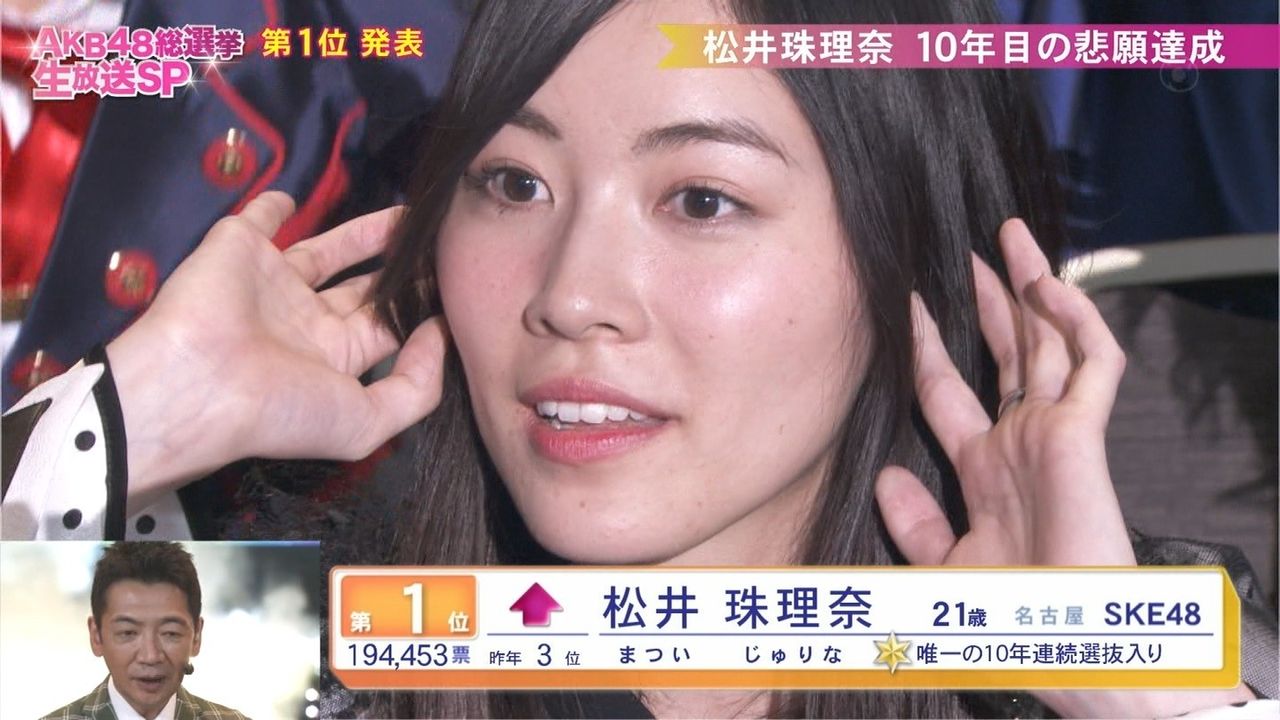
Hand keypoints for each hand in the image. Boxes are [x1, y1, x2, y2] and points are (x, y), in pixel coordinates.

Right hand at [107, 192, 447, 510]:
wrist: (196, 385)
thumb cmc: (281, 409)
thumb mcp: (365, 422)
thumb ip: (415, 387)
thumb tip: (438, 335)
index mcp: (334, 359)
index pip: (389, 328)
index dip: (421, 308)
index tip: (458, 284)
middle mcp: (306, 321)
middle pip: (365, 288)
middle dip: (402, 269)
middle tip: (442, 243)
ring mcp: (272, 284)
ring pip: (328, 250)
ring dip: (366, 233)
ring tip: (409, 215)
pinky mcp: (239, 248)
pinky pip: (260, 220)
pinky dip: (274, 207)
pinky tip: (296, 195)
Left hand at [875, 218, 1253, 715]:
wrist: (1061, 645)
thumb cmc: (1014, 620)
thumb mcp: (945, 568)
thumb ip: (916, 522)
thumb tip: (890, 474)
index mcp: (986, 467)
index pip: (949, 389)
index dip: (931, 345)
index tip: (910, 303)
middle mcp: (1021, 440)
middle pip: (1007, 352)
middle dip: (991, 299)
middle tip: (976, 249)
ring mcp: (1055, 434)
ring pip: (1049, 342)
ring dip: (1033, 288)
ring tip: (1011, 237)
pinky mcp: (1084, 436)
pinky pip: (1091, 364)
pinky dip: (1076, 321)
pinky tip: (1048, 285)